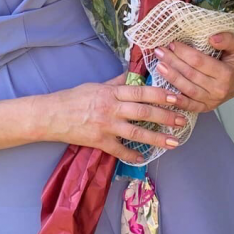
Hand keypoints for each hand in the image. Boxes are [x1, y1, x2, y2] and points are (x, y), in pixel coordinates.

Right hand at [43, 72, 191, 163]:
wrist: (51, 115)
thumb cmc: (74, 98)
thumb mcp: (96, 85)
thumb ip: (117, 82)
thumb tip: (134, 74)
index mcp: (111, 93)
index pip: (140, 92)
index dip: (160, 94)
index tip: (176, 97)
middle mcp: (111, 109)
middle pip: (143, 112)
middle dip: (165, 117)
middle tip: (182, 121)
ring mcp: (105, 126)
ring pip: (136, 133)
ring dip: (156, 138)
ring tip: (173, 142)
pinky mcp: (99, 141)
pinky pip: (119, 150)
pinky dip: (132, 155)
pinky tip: (144, 159)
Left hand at [151, 33, 233, 112]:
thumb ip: (228, 40)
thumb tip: (212, 38)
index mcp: (226, 74)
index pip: (199, 61)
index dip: (184, 52)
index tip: (172, 44)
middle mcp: (218, 89)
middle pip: (190, 74)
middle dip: (173, 62)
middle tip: (160, 51)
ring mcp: (212, 101)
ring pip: (187, 89)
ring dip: (171, 77)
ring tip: (159, 66)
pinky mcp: (206, 108)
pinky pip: (189, 106)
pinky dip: (177, 101)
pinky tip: (165, 94)